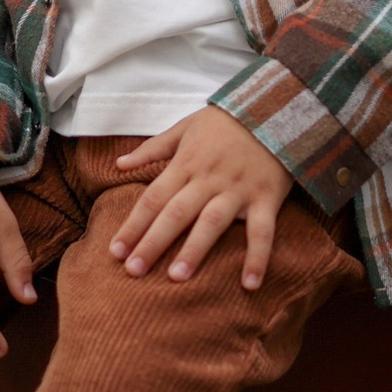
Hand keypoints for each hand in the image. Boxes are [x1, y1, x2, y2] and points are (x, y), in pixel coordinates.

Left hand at [108, 109, 289, 288]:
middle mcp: (209, 179)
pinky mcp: (266, 197)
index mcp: (186, 163)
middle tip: (133, 271)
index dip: (133, 225)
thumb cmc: (227, 120)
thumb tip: (119, 164)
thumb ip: (153, 148)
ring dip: (194, 250)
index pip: (153, 198)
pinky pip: (262, 231)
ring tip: (176, 278)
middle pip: (176, 214)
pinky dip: (257, 257)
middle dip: (153, 243)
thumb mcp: (186, 126)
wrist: (276, 105)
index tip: (115, 251)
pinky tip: (250, 285)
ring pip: (212, 222)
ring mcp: (238, 189)